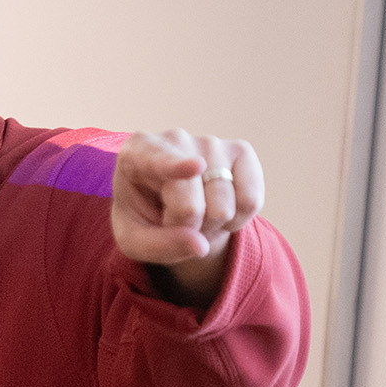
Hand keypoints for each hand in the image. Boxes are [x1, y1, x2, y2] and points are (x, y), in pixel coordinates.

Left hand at [111, 128, 263, 308]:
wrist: (170, 204)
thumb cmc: (144, 217)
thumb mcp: (134, 240)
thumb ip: (157, 246)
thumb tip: (201, 246)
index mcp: (136, 153)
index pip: (158, 160)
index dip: (176, 166)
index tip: (195, 167)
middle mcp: (175, 140)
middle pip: (192, 207)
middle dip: (185, 229)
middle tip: (174, 219)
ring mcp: (210, 142)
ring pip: (223, 209)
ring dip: (210, 226)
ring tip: (196, 211)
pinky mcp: (241, 150)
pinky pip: (251, 201)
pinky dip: (237, 220)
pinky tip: (218, 208)